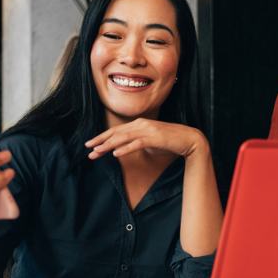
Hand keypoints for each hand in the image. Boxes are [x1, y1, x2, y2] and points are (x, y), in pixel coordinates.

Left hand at [85, 118, 207, 159]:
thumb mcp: (150, 143)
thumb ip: (137, 143)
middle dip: (100, 141)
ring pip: (123, 138)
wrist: (189, 140)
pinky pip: (136, 144)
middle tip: (88, 149)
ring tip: (97, 152)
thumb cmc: (170, 142)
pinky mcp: (154, 138)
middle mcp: (141, 124)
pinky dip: (125, 148)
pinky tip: (115, 154)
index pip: (116, 130)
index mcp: (139, 124)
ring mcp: (148, 130)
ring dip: (108, 146)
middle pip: (116, 133)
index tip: (91, 144)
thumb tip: (125, 149)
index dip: (102, 137)